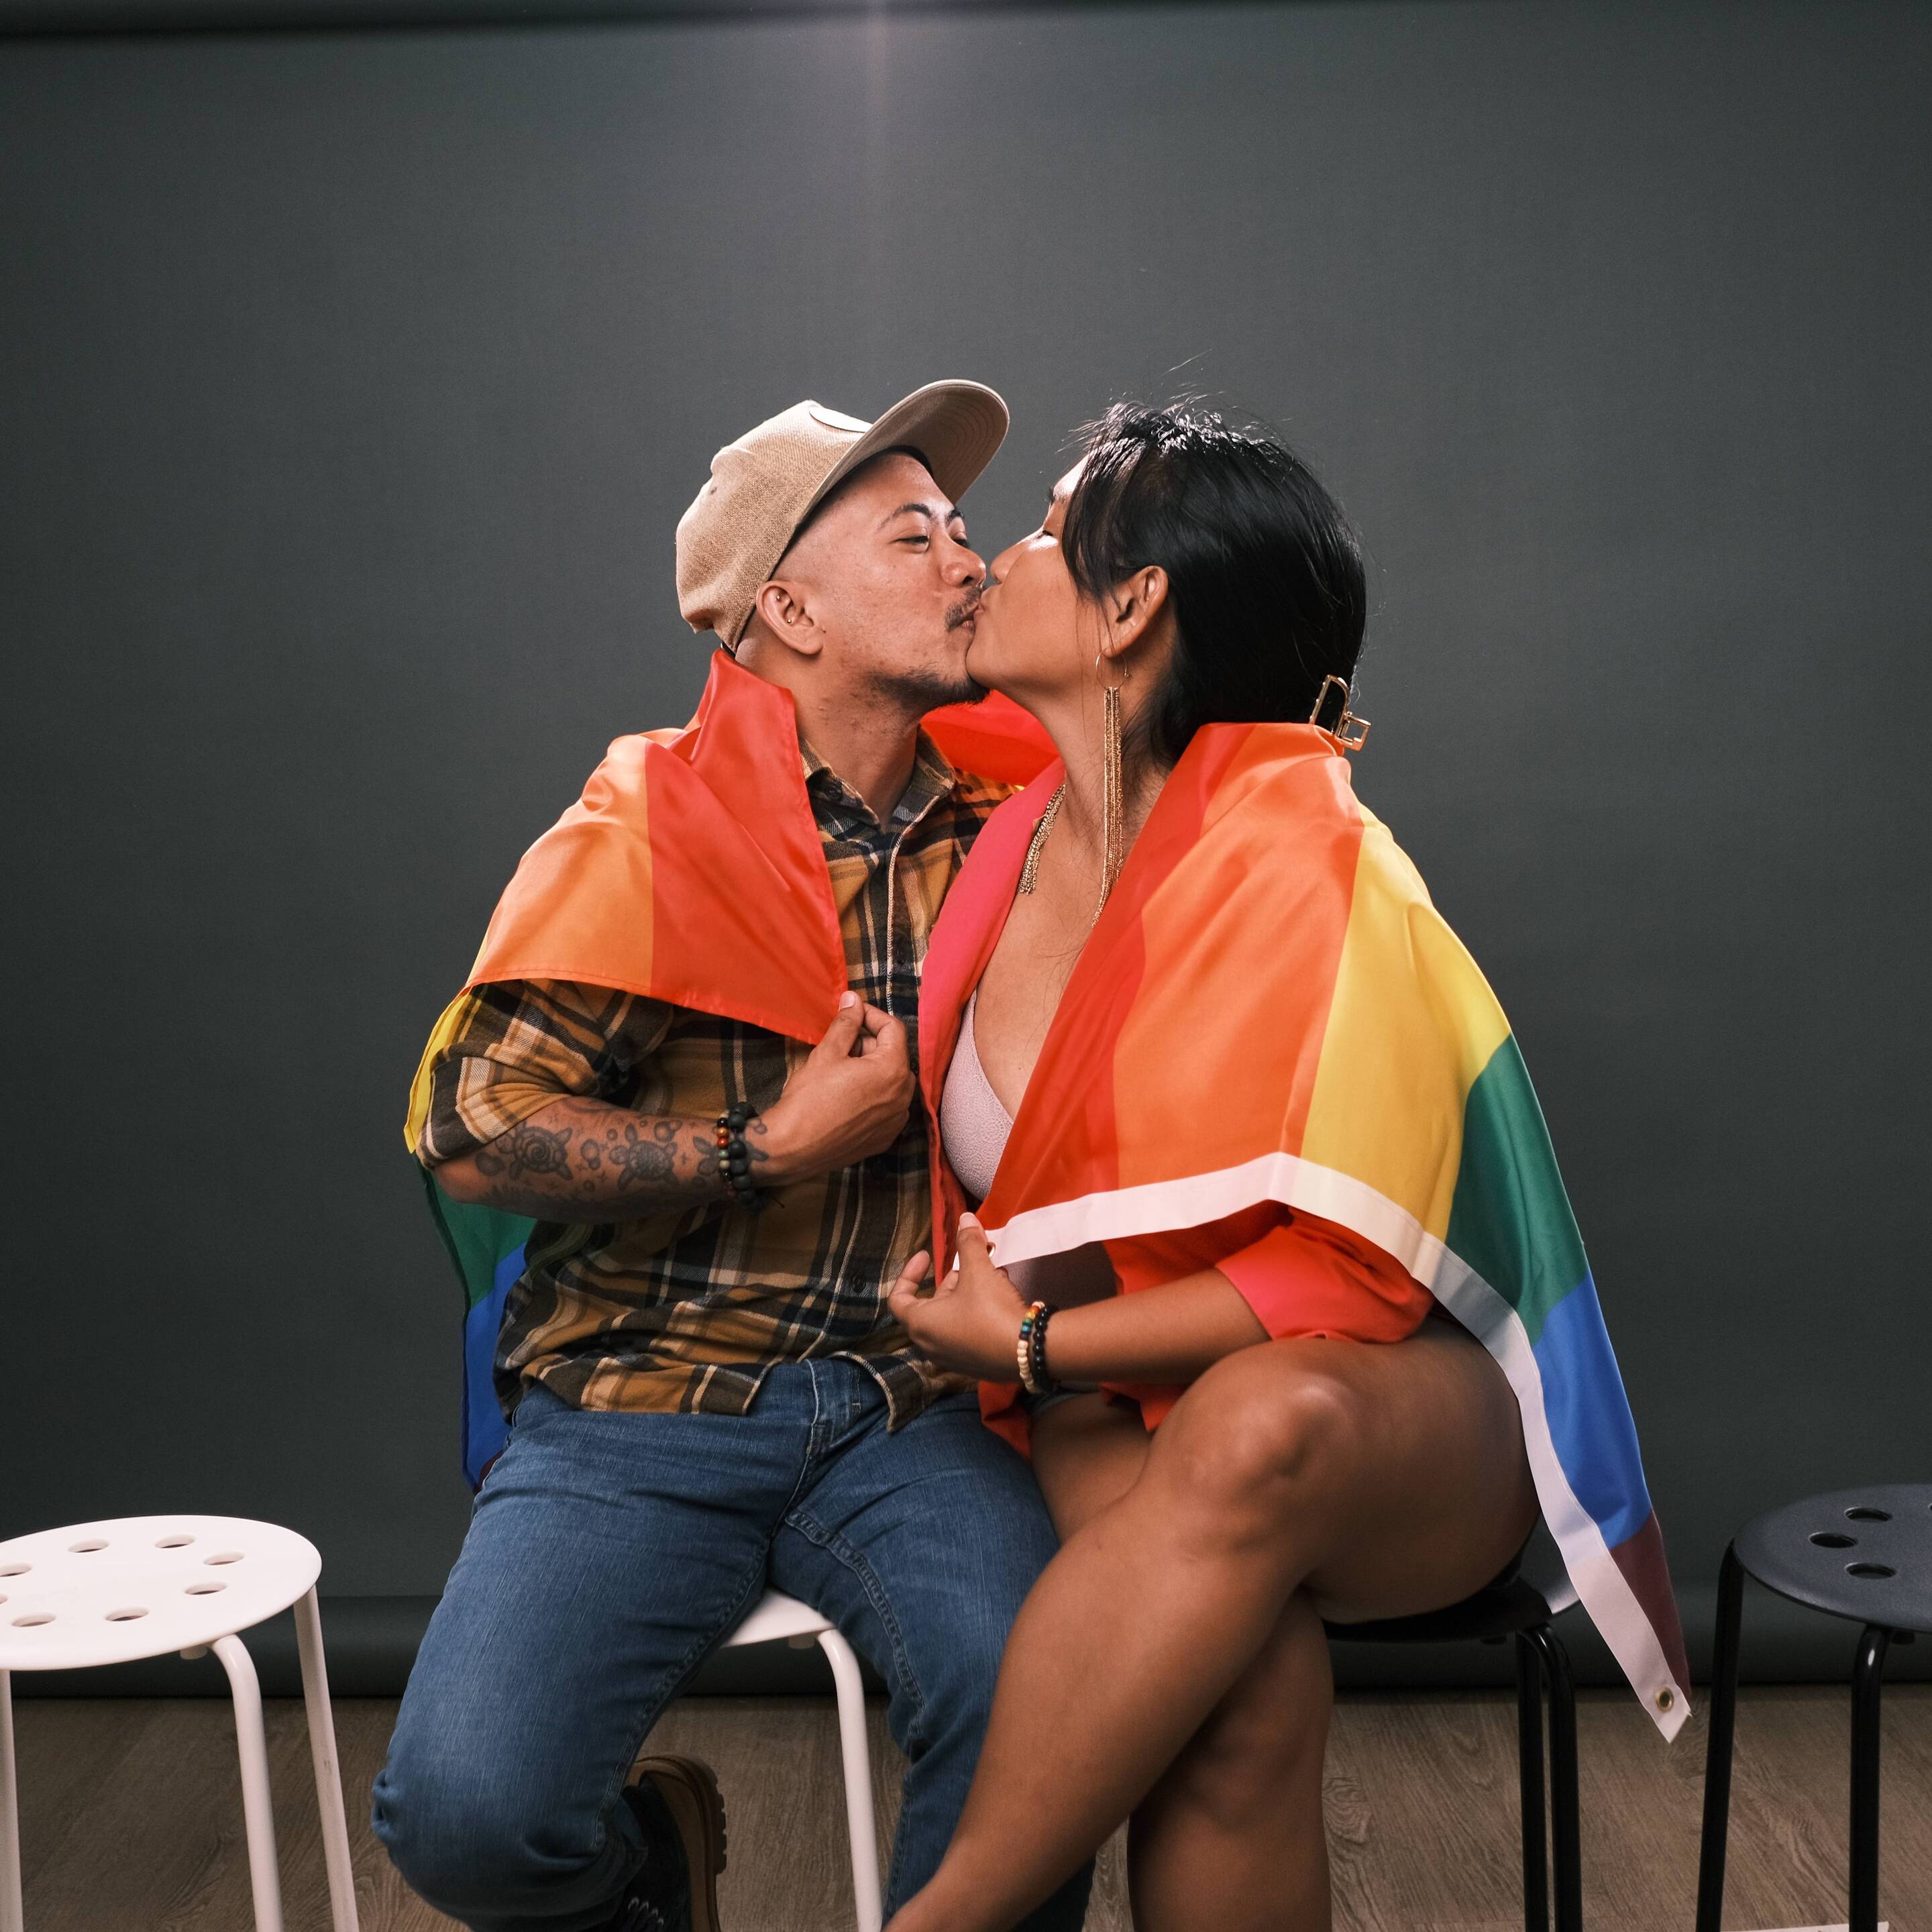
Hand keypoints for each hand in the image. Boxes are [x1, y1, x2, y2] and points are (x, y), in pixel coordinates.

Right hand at [759, 991, 915, 1183]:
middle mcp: (903, 1096)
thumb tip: (853, 1000)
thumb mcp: (828, 1053)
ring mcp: (895, 1121)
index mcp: (893, 1070)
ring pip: (890, 1082)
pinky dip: (872, 1095)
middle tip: (840, 1044)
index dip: (871, 1015)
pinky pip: (886, 1107)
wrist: (793, 1147)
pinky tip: (846, 1096)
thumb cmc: (809, 1099)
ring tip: (840, 1070)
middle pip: (893, 1055)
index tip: (851, 1012)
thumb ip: (846, 1023)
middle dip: (869, 1044)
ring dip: (871, 1070)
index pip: (894, 1029)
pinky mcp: (884, 1138)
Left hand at [887, 1213, 1031, 1380]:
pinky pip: (967, 1332)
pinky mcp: (974, 1364)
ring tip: (992, 1275)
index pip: (898, 1299)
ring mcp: (952, 1358)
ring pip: (952, 1318)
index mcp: (921, 1324)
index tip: (927, 1255)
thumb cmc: (991, 1310)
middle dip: (950, 1280)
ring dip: (967, 1293)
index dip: (909, 1273)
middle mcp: (931, 1345)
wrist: (1029, 1350)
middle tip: (971, 1265)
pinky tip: (1001, 1296)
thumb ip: (968, 1243)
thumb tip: (965, 1218)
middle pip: (930, 1306)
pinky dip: (977, 1312)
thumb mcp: (978, 1271)